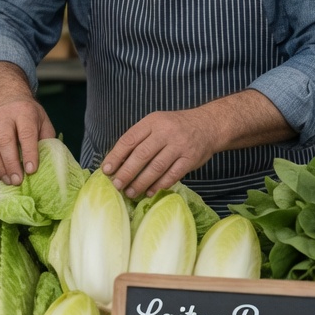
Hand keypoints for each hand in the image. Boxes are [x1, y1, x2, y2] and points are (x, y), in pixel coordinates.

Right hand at [0, 96, 54, 184]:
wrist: (8, 100)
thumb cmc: (30, 116)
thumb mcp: (44, 122)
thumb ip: (46, 140)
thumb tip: (46, 164)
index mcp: (25, 113)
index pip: (26, 134)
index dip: (29, 153)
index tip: (31, 171)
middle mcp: (5, 117)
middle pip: (5, 141)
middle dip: (11, 163)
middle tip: (17, 181)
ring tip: (7, 181)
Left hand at [102, 108, 217, 198]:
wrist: (208, 125)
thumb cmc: (174, 127)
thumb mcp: (155, 124)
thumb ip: (139, 139)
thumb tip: (116, 162)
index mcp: (152, 122)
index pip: (129, 140)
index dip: (115, 156)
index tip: (106, 170)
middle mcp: (165, 132)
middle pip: (141, 155)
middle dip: (126, 172)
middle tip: (116, 185)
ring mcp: (179, 146)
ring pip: (156, 167)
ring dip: (141, 182)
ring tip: (130, 192)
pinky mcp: (190, 159)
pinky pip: (173, 175)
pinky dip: (159, 185)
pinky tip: (149, 192)